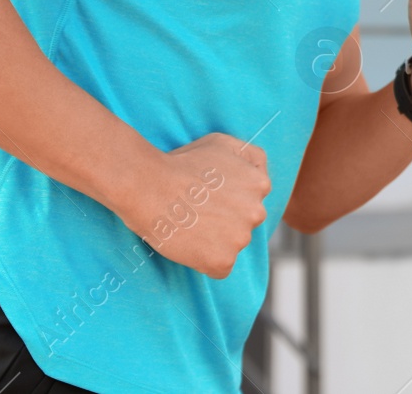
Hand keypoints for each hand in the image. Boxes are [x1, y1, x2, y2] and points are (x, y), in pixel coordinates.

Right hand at [118, 132, 270, 278]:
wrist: (150, 186)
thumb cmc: (183, 162)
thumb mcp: (224, 143)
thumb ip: (250, 157)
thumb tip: (259, 173)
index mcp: (260, 184)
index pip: (252, 200)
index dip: (228, 199)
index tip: (209, 196)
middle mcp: (257, 212)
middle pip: (244, 224)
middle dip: (225, 220)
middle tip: (197, 212)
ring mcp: (241, 238)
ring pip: (232, 245)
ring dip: (215, 241)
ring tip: (190, 226)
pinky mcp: (222, 261)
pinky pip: (220, 268)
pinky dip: (206, 261)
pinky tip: (190, 244)